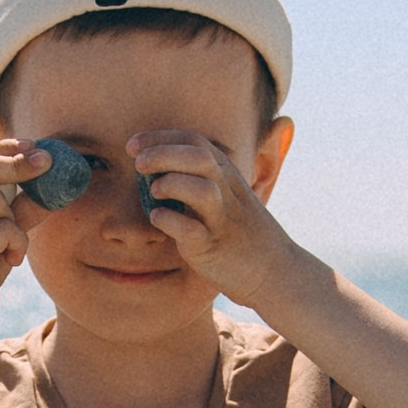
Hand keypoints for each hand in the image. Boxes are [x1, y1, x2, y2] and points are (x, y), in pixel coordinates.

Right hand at [0, 141, 39, 343]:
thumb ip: (17, 205)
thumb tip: (54, 180)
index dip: (1, 144)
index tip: (33, 146)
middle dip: (17, 162)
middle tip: (48, 164)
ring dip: (15, 219)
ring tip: (13, 244)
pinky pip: (3, 229)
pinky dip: (17, 242)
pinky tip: (12, 260)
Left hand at [127, 131, 292, 307]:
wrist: (275, 269)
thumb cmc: (240, 232)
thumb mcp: (225, 194)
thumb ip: (197, 177)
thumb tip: (154, 168)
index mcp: (226, 174)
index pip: (194, 141)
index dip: (159, 137)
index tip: (132, 144)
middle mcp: (226, 191)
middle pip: (198, 157)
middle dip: (162, 154)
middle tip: (137, 164)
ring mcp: (221, 219)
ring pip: (202, 190)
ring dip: (172, 184)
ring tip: (154, 191)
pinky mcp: (214, 248)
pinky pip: (192, 231)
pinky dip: (170, 221)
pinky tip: (157, 218)